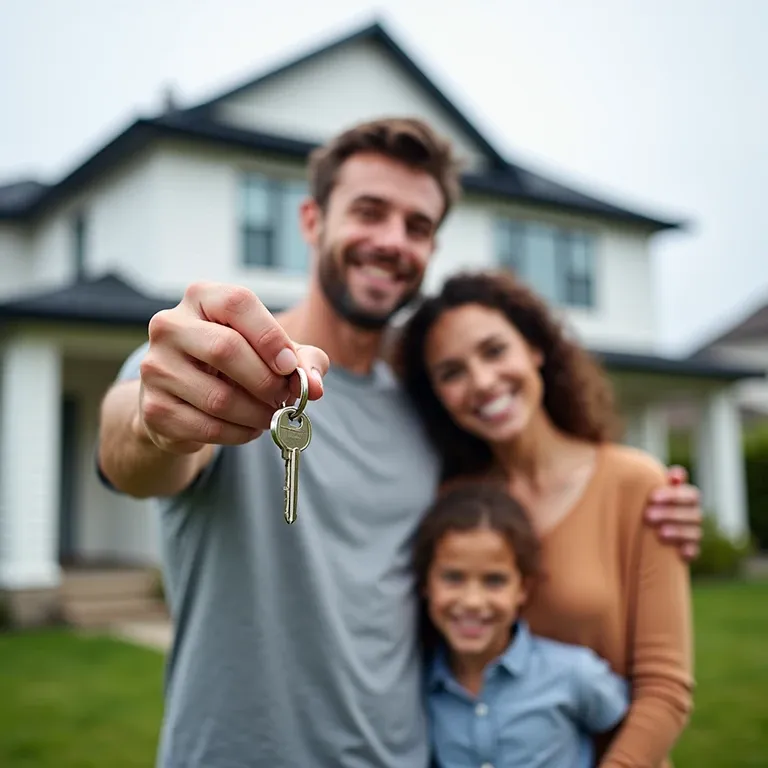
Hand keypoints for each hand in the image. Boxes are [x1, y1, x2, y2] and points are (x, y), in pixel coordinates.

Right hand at [136, 282, 328, 453]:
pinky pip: (208, 427)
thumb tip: (314, 387)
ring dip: (257, 414)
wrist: (184, 398)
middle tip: (284, 398)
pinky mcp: (154, 408)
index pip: (238, 303)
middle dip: (266, 381)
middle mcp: (169, 325)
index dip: (270, 336)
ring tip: (272, 415)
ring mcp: (155, 367)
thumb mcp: (273, 351)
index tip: (290, 367)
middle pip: (225, 348)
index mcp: (201, 297)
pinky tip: (250, 428)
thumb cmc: (236, 364)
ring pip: (218, 397)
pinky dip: (240, 434)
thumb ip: (303, 360)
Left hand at [645, 465, 702, 561]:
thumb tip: (675, 474)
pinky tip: (680, 551)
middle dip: (670, 513)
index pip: (691, 495)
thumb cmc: (648, 504)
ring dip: (677, 532)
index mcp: (688, 498)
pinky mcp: (690, 551)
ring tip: (659, 533)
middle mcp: (694, 515)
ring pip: (694, 532)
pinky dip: (689, 551)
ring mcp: (694, 534)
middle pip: (692, 513)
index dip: (674, 495)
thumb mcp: (651, 492)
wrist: (645, 534)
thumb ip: (659, 480)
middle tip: (647, 515)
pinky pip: (695, 551)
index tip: (652, 497)